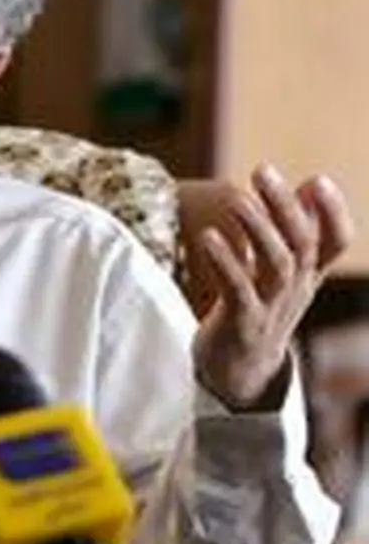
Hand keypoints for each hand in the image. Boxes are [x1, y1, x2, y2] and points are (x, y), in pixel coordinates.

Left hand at [193, 164, 354, 411]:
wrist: (239, 373)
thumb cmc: (259, 309)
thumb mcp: (283, 271)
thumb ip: (295, 229)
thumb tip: (311, 184)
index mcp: (308, 275)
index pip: (335, 243)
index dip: (333, 212)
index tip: (318, 180)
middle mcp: (295, 289)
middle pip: (300, 243)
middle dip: (284, 205)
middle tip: (262, 170)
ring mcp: (271, 307)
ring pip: (276, 264)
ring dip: (256, 228)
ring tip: (235, 198)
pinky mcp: (242, 323)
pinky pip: (238, 290)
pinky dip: (225, 262)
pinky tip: (208, 237)